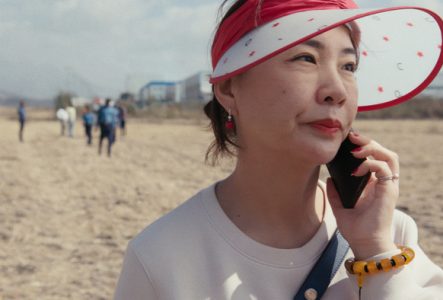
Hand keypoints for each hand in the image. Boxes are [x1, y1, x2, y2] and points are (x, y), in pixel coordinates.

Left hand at [326, 131, 397, 258]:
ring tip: (355, 150)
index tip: (347, 141)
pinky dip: (370, 164)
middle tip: (351, 137)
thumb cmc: (355, 228)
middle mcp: (383, 182)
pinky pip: (384, 168)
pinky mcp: (389, 191)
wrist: (364, 244)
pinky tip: (356, 170)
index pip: (374, 157)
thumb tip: (329, 178)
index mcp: (374, 184)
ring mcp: (388, 186)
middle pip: (383, 152)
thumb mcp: (339, 206)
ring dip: (373, 148)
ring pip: (389, 156)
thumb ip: (335, 192)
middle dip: (368, 141)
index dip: (364, 146)